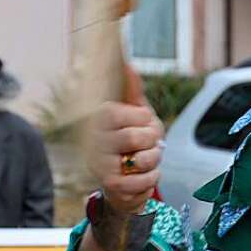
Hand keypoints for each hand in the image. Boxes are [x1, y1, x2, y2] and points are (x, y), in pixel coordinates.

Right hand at [86, 66, 163, 214]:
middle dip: (152, 140)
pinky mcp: (111, 185)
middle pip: (134, 138)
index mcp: (98, 119)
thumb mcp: (133, 113)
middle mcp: (94, 141)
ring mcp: (101, 165)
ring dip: (155, 159)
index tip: (144, 120)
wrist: (123, 179)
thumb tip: (128, 65)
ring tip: (148, 158)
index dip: (142, 117)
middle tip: (151, 142)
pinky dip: (153, 177)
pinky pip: (144, 181)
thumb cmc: (130, 140)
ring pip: (142, 160)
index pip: (120, 113)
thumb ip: (132, 91)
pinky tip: (147, 173)